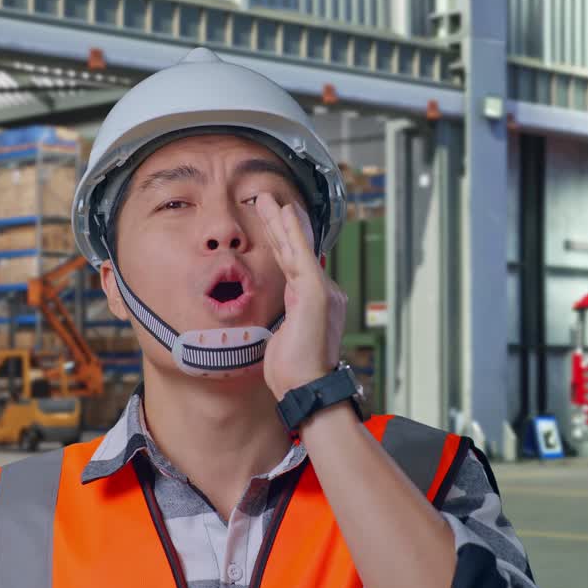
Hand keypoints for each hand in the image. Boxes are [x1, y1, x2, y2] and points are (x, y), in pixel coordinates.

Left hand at [253, 194, 346, 399]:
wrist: (308, 388)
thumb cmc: (293, 373)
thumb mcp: (282, 339)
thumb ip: (282, 320)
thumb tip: (276, 314)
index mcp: (312, 301)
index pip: (293, 264)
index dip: (280, 242)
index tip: (270, 222)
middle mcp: (323, 291)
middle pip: (294, 251)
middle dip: (279, 224)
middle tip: (265, 199)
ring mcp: (322, 291)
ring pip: (296, 249)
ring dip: (281, 221)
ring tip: (268, 198)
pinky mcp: (316, 293)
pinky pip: (301, 256)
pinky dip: (293, 233)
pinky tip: (285, 213)